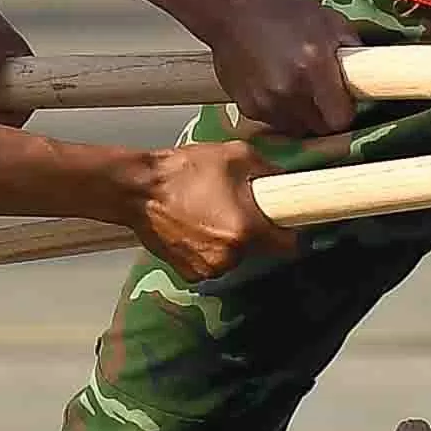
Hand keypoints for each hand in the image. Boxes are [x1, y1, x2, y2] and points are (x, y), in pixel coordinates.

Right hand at [132, 138, 297, 280]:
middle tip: (238, 208)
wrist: (138, 189)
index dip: (291, 233)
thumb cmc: (187, 170)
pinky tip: (196, 228)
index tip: (288, 223)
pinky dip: (210, 250)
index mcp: (246, 229)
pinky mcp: (189, 274)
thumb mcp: (237, 156)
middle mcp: (230, 256)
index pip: (289, 246)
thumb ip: (269, 171)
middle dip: (254, 231)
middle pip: (260, 250)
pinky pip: (212, 263)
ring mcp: (208, 269)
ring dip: (231, 241)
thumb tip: (286, 182)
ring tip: (212, 215)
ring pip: (236, 257)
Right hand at [204, 0, 354, 133]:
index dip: (345, 111)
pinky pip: (276, 123)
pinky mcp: (248, 108)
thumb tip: (374, 71)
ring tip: (300, 89)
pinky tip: (278, 87)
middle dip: (326, 116)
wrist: (232, 12)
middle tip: (323, 95)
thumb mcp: (328, 20)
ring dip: (304, 117)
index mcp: (313, 67)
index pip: (341, 118)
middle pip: (321, 129)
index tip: (344, 100)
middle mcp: (290, 89)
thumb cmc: (285, 12)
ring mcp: (266, 102)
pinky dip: (281, 112)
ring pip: (298, 130)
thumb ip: (353, 48)